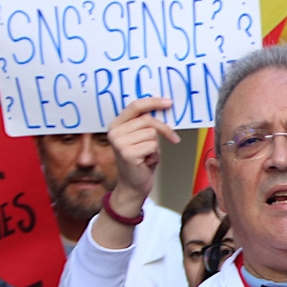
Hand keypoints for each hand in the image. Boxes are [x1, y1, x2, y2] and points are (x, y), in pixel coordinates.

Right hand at [107, 97, 178, 211]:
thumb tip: (164, 107)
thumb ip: (147, 124)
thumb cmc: (141, 160)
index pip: (135, 106)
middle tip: (172, 138)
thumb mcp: (143, 137)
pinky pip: (152, 145)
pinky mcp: (127, 153)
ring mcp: (119, 142)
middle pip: (148, 119)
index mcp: (117, 124)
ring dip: (156, 145)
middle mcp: (114, 132)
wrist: (133, 185)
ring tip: (148, 154)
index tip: (169, 102)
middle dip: (164, 129)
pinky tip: (146, 161)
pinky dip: (154, 154)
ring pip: (151, 133)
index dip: (153, 102)